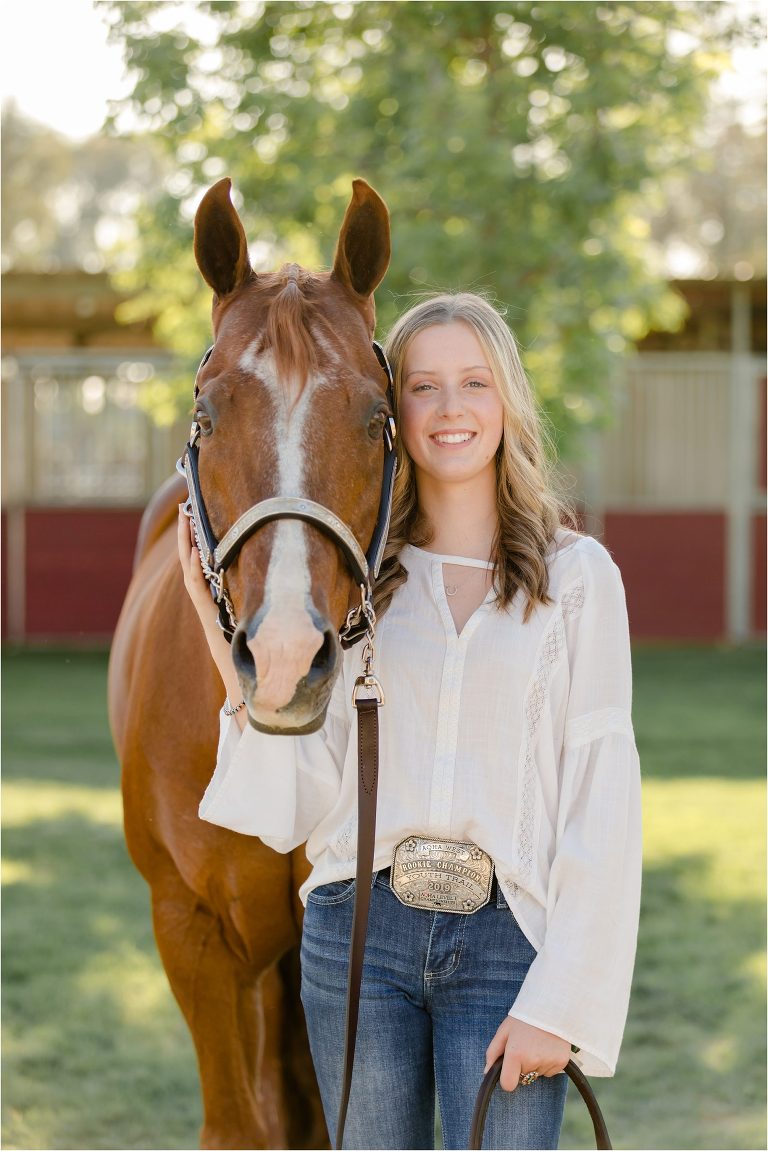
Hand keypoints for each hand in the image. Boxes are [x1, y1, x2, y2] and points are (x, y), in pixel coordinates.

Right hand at [177, 505, 218, 631]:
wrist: (222, 637)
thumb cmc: (225, 611)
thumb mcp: (225, 585)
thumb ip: (225, 569)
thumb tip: (238, 548)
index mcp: (196, 574)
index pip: (189, 546)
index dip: (187, 528)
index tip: (187, 507)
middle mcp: (191, 579)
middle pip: (184, 548)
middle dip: (183, 527)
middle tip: (182, 507)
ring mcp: (194, 587)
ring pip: (186, 559)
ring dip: (185, 539)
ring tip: (186, 520)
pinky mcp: (201, 596)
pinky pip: (195, 577)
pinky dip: (194, 563)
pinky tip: (194, 549)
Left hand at [484, 1017, 570, 1091]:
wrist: (551, 1007)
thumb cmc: (524, 1019)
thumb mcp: (504, 1031)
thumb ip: (492, 1052)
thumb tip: (486, 1072)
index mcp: (515, 1054)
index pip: (508, 1085)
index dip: (507, 1078)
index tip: (510, 1069)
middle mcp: (532, 1061)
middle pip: (523, 1078)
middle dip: (522, 1067)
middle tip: (525, 1047)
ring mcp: (548, 1062)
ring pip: (537, 1074)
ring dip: (535, 1064)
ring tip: (537, 1044)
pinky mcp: (561, 1062)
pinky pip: (550, 1072)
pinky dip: (547, 1063)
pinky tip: (547, 1047)